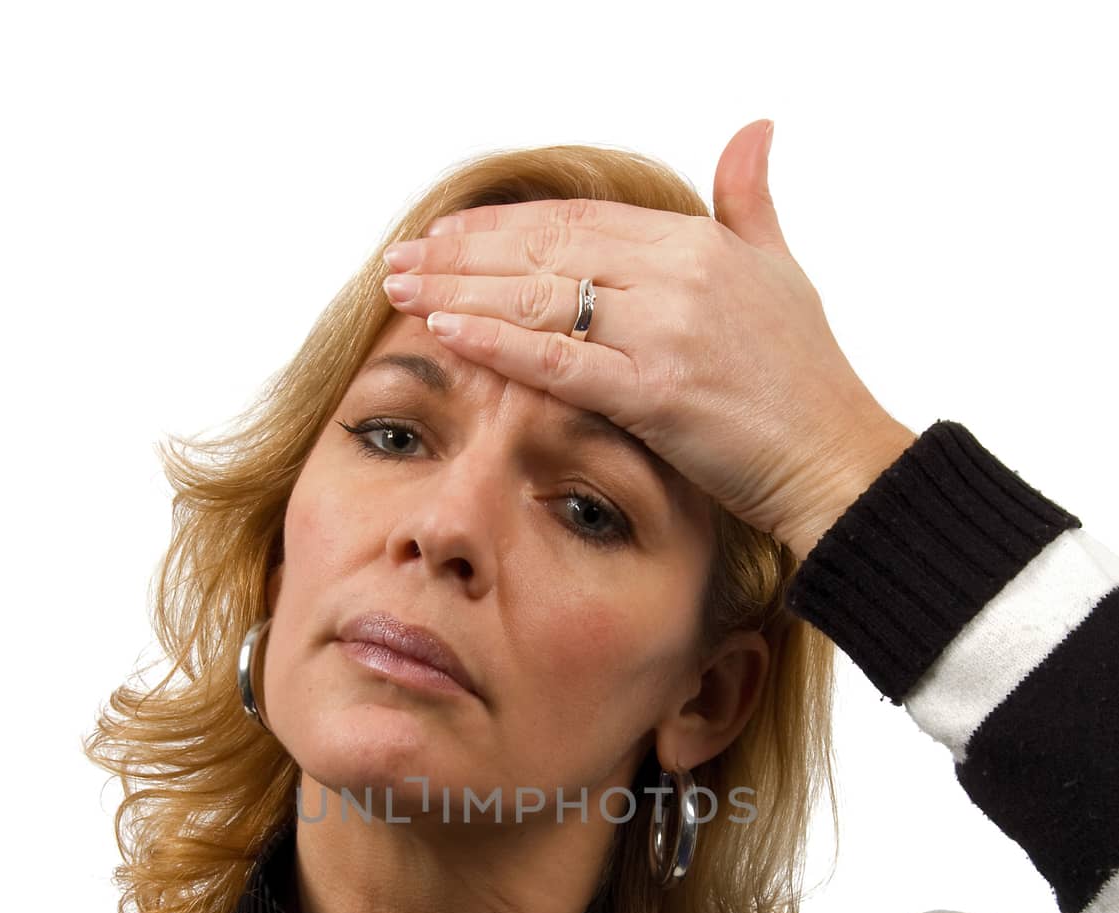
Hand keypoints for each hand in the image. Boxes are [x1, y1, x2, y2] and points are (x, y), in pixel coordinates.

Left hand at [380, 120, 914, 561]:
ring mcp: (666, 332)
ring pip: (541, 298)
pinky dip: (498, 341)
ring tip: (400, 290)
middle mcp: (677, 276)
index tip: (449, 234)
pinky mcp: (658, 393)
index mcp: (697, 243)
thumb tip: (755, 129)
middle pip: (545, 249)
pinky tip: (446, 331)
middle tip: (401, 260)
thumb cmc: (807, 379)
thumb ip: (749, 202)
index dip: (506, 223)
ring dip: (460, 291)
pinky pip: (560, 361)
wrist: (837, 458)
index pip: (577, 219)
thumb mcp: (782, 270)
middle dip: (463, 253)